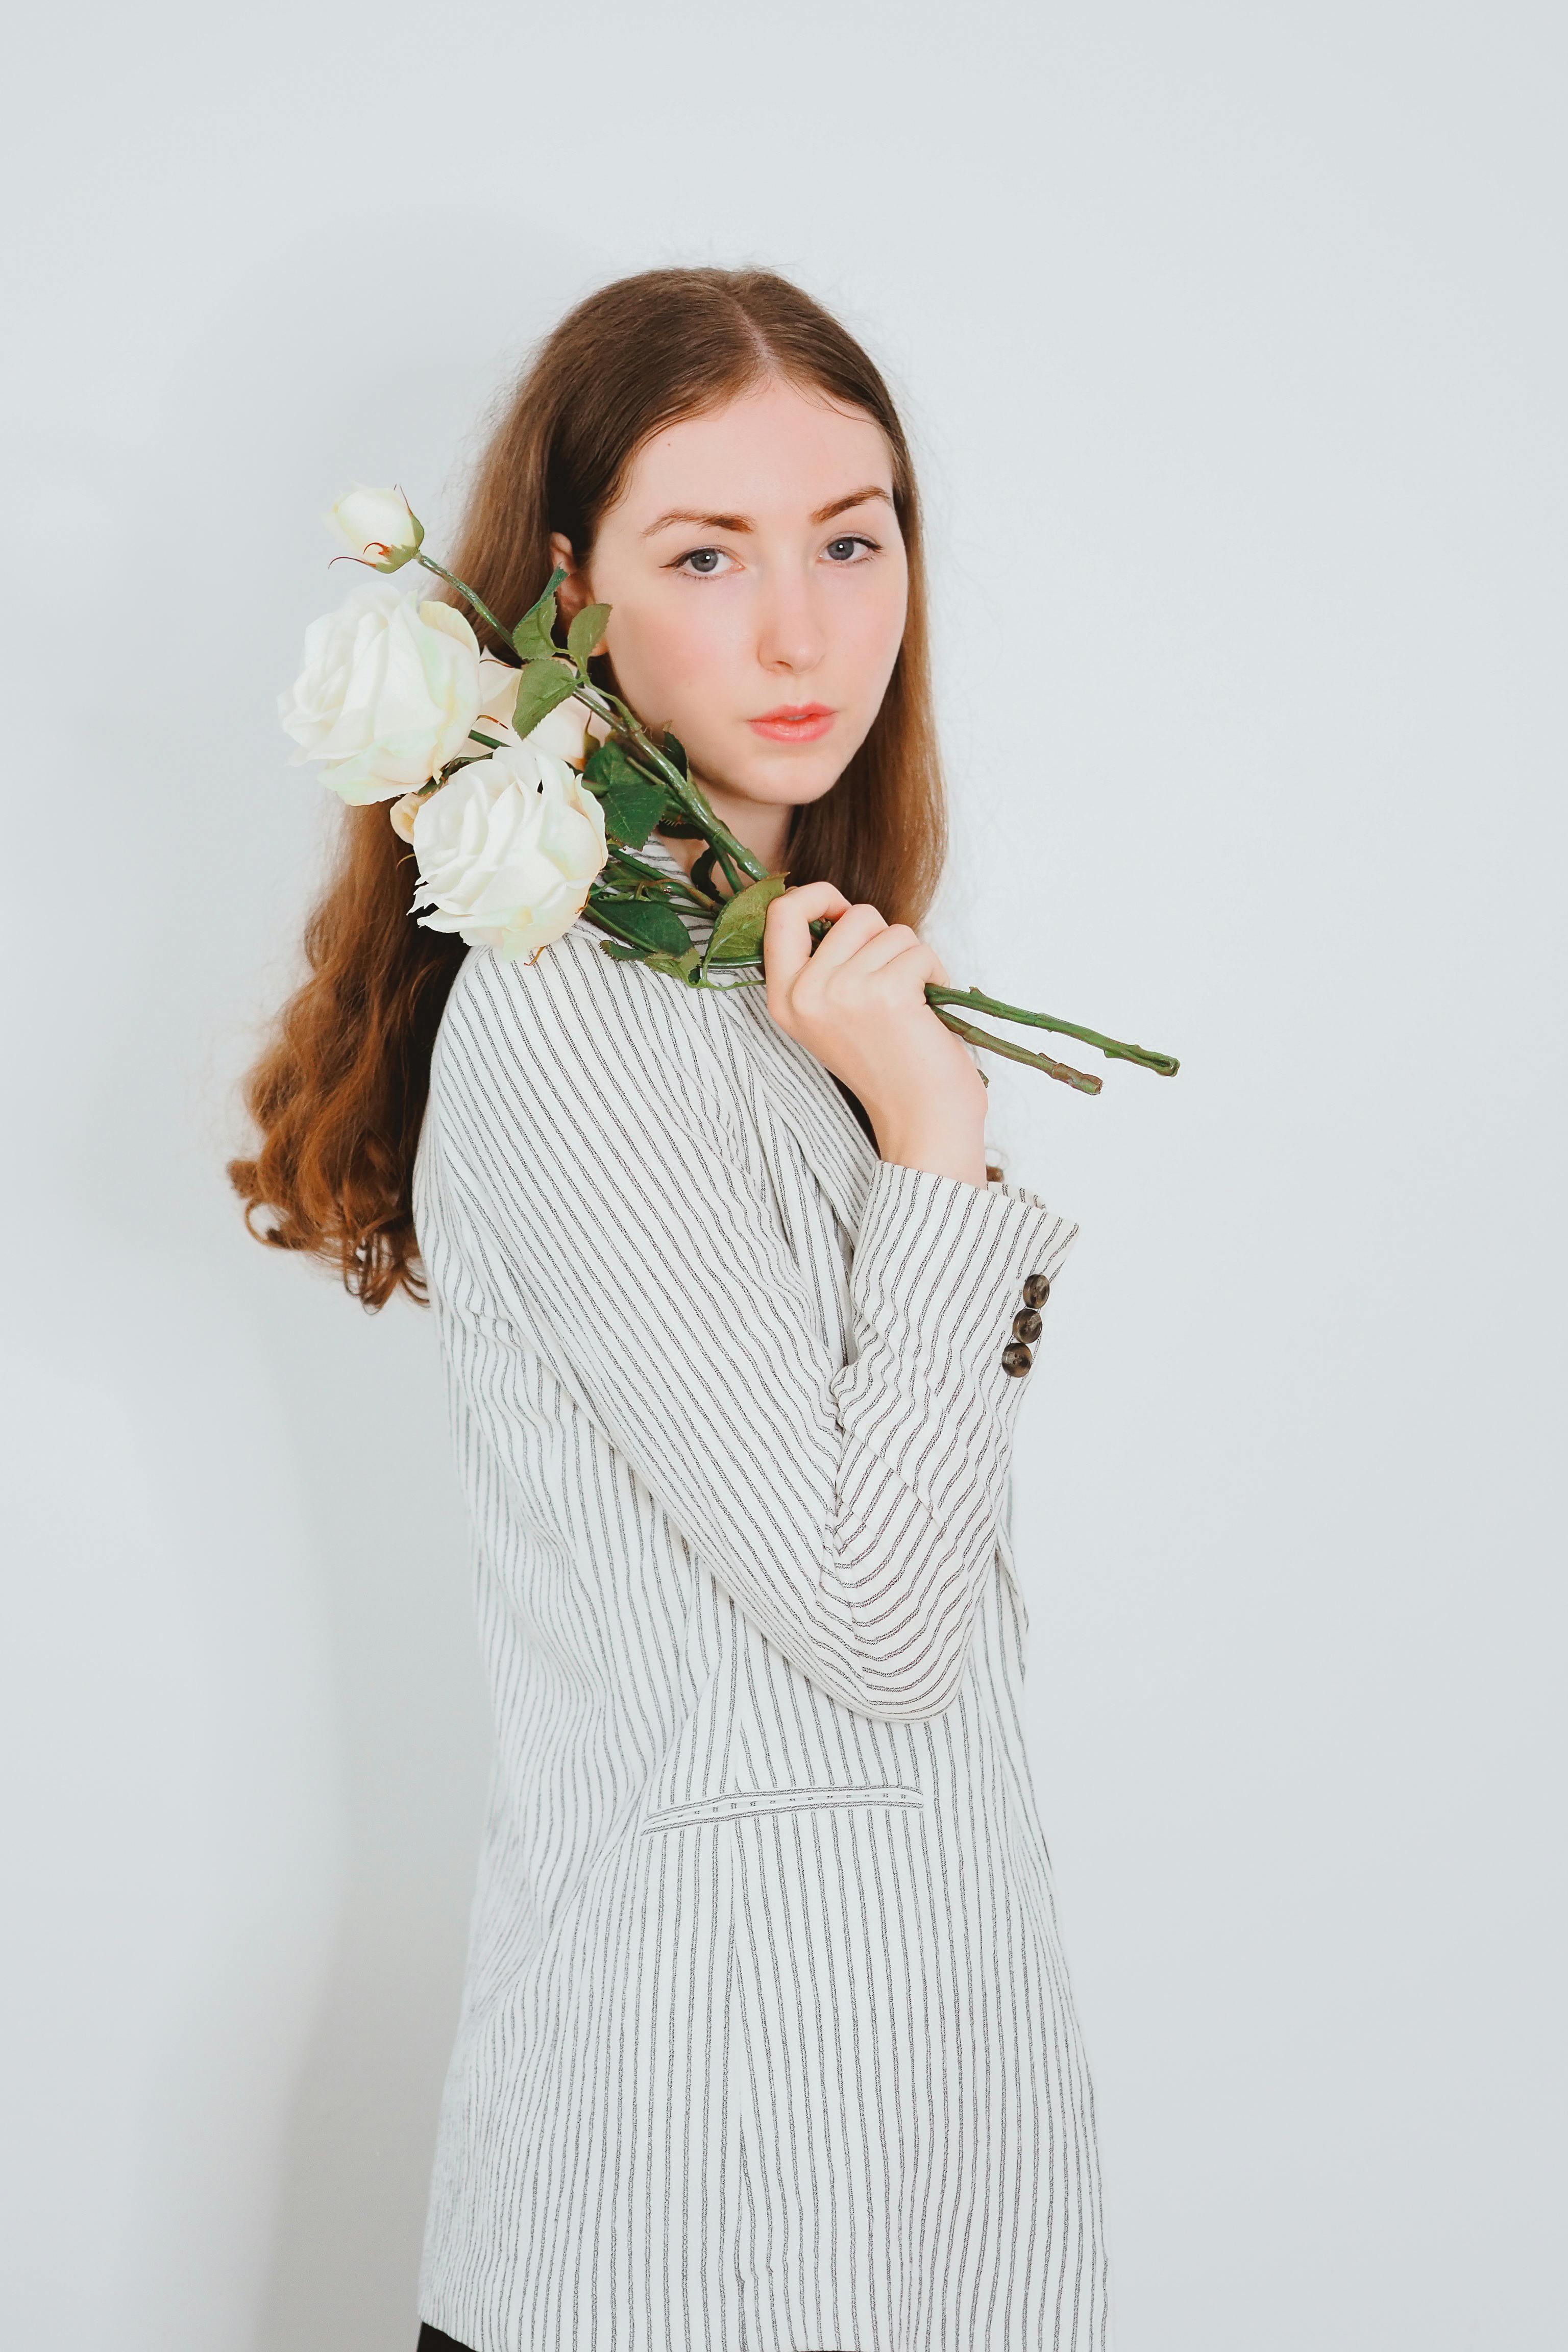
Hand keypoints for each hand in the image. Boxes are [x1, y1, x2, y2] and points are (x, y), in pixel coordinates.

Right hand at [762, 883, 990, 1186]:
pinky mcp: (885, 993)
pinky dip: (934, 972)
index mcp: (784, 999)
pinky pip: (919, 949)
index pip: (781, 914)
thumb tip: (836, 907)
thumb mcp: (833, 1013)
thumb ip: (823, 964)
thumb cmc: (889, 1064)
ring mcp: (842, 993)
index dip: (817, 896)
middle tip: (892, 987)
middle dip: (884, 939)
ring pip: (891, 930)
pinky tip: (926, 1010)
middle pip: (852, 915)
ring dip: (912, 960)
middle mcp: (804, 995)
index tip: (843, 912)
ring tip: (910, 1004)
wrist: (922, 1120)